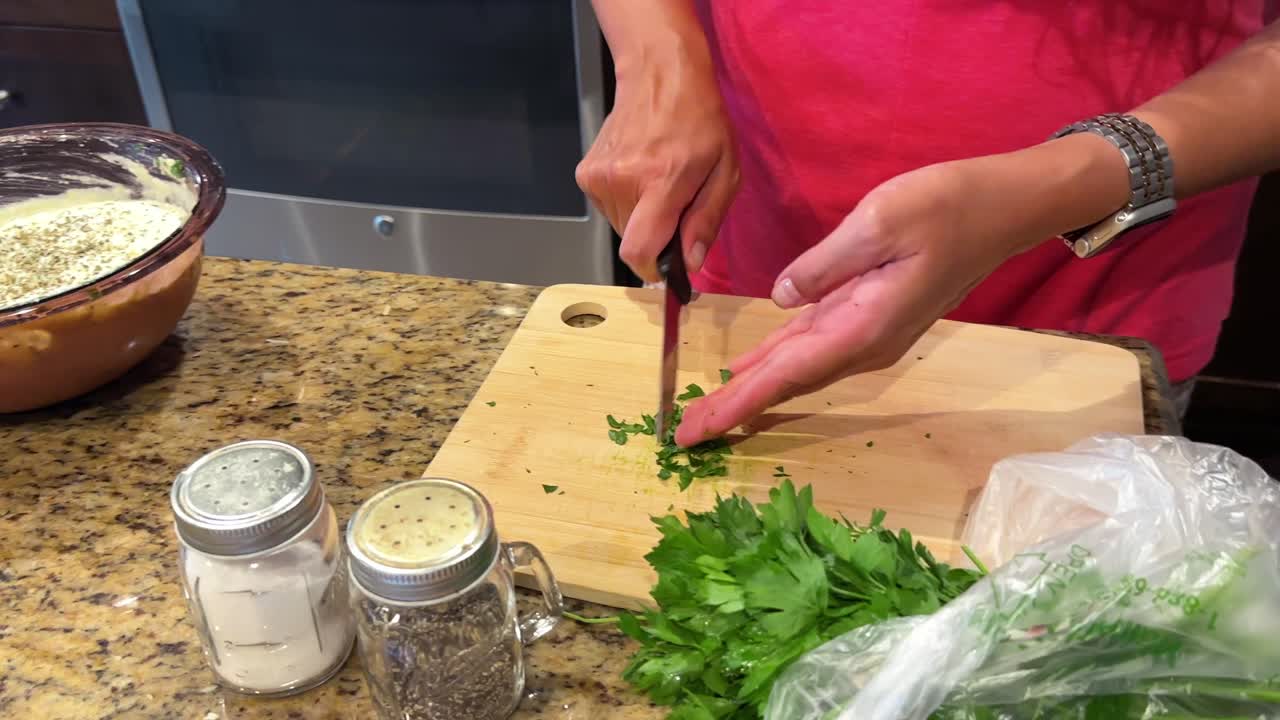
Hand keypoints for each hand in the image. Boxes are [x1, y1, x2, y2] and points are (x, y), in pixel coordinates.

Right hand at [575, 48, 738, 281]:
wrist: (659, 75)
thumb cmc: (701, 122)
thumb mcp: (725, 171)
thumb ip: (707, 219)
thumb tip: (690, 263)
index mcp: (660, 182)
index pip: (638, 250)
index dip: (652, 269)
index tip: (667, 265)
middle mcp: (622, 182)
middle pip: (633, 241)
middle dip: (655, 235)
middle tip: (675, 204)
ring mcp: (598, 177)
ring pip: (620, 226)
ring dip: (641, 217)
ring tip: (657, 183)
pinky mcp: (585, 174)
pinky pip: (608, 208)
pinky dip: (626, 202)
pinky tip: (640, 174)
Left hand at [673, 136, 1129, 446]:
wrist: (1001, 208)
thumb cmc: (945, 207)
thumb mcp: (879, 222)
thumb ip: (825, 265)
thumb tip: (781, 299)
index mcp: (862, 327)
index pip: (785, 375)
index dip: (736, 405)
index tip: (695, 431)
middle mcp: (862, 343)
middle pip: (785, 385)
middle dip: (734, 410)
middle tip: (684, 433)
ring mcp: (865, 333)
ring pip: (795, 370)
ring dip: (750, 391)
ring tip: (706, 411)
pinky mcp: (866, 315)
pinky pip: (808, 348)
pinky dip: (774, 362)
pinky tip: (747, 370)